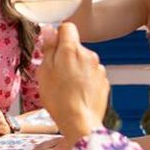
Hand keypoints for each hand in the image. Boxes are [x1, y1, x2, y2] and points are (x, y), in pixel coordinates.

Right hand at [37, 23, 107, 142]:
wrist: (80, 123)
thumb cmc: (59, 99)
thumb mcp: (44, 72)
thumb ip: (49, 48)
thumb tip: (50, 30)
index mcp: (71, 50)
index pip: (68, 27)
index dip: (59, 35)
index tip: (53, 47)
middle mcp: (88, 55)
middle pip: (75, 46)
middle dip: (66, 55)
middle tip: (56, 73)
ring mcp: (99, 68)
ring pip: (84, 60)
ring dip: (76, 68)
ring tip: (67, 86)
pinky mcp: (104, 81)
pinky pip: (92, 74)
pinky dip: (85, 79)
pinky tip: (77, 93)